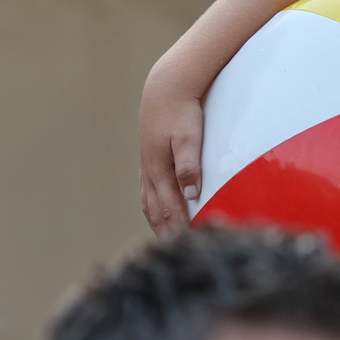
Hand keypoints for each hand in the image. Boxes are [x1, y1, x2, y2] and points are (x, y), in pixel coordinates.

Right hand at [138, 74, 204, 235]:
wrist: (166, 87)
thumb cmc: (181, 111)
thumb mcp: (188, 137)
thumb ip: (190, 166)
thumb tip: (191, 195)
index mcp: (159, 170)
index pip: (169, 209)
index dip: (179, 228)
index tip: (190, 245)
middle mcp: (150, 171)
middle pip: (156, 211)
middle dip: (166, 232)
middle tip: (176, 252)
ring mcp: (147, 165)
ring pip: (149, 202)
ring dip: (157, 221)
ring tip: (165, 237)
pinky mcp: (149, 157)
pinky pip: (147, 189)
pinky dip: (152, 205)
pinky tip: (156, 208)